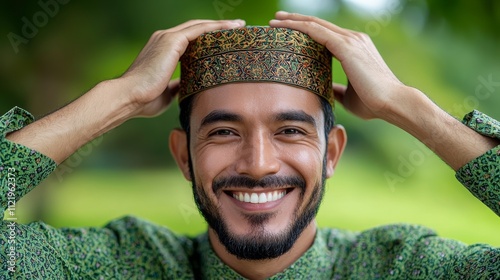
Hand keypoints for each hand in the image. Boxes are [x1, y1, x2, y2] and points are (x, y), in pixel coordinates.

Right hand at [120, 19, 245, 117]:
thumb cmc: (144, 100)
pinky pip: (199, 29)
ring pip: (200, 26)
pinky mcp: (171, 40)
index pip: (191, 38)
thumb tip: (186, 86)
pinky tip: (231, 28)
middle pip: (197, 28)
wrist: (129, 97)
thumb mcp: (167, 92)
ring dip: (220, 25)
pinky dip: (216, 27)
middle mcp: (164, 39)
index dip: (208, 37)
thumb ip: (177, 85)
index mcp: (163, 50)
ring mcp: (167, 38)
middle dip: (218, 27)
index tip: (225, 40)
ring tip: (239, 26)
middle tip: (238, 28)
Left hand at [270, 11, 406, 120]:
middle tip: (276, 19)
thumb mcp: (349, 95)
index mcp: (354, 48)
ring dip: (293, 21)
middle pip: (318, 24)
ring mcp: (351, 40)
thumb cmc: (373, 103)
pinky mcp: (346, 47)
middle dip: (296, 20)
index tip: (288, 31)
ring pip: (315, 25)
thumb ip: (338, 89)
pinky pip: (317, 32)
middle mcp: (353, 39)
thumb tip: (327, 90)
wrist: (392, 103)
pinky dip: (299, 28)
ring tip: (275, 20)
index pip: (325, 33)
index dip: (306, 30)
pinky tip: (284, 28)